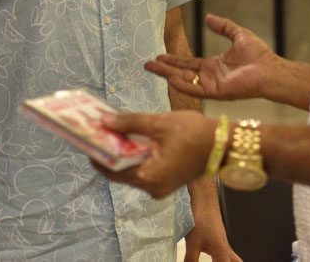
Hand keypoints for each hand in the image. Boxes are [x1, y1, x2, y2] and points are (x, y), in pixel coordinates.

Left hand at [95, 111, 215, 198]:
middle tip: (95, 131)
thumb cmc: (195, 133)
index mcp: (148, 177)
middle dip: (108, 150)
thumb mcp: (159, 123)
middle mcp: (151, 188)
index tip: (84, 138)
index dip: (96, 154)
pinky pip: (143, 168)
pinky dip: (135, 154)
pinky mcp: (165, 180)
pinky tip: (129, 137)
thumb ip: (129, 122)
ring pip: (132, 169)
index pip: (112, 170)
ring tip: (109, 130)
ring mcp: (159, 186)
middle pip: (120, 170)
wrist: (225, 143)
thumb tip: (104, 121)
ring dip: (121, 151)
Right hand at [146, 13, 275, 100]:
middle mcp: (209, 77)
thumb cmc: (258, 55)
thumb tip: (208, 18)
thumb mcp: (237, 35)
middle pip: (181, 73)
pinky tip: (170, 79)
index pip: (188, 63)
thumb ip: (223, 27)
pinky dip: (182, 85)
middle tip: (147, 64)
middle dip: (164, 69)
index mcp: (213, 66)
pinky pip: (195, 90)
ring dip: (168, 75)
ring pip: (184, 81)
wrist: (269, 69)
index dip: (173, 60)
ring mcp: (211, 86)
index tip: (159, 56)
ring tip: (153, 69)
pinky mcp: (215, 93)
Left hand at [184, 177, 242, 261]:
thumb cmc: (200, 218)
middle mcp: (225, 250)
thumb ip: (191, 260)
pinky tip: (216, 259)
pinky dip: (224, 260)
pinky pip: (226, 254)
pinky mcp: (217, 239)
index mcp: (222, 254)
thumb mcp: (193, 242)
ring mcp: (223, 244)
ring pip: (233, 259)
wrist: (204, 200)